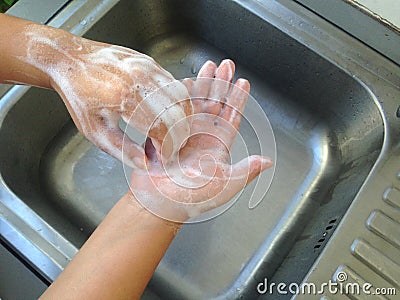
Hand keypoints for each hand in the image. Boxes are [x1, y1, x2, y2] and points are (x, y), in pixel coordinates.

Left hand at [22, 24, 191, 167]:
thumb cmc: (78, 95)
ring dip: (181, 120)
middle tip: (168, 148)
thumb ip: (121, 149)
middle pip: (178, 114)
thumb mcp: (94, 129)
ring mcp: (149, 67)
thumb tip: (144, 164)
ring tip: (167, 134)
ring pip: (182, 99)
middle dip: (178, 137)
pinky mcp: (152, 63)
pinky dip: (177, 105)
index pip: (163, 128)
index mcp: (124, 97)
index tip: (163, 158)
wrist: (69, 59)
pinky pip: (175, 87)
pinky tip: (164, 116)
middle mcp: (141, 78)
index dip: (168, 148)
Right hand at [129, 59, 272, 221]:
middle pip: (215, 104)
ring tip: (207, 67)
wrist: (157, 203)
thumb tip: (267, 162)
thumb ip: (245, 171)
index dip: (238, 99)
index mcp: (218, 146)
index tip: (243, 81)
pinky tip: (184, 81)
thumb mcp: (223, 184)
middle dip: (221, 84)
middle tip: (226, 65)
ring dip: (202, 84)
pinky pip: (174, 109)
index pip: (232, 117)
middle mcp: (202, 136)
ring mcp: (183, 133)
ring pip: (196, 102)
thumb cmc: (191, 198)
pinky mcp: (165, 132)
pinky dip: (180, 94)